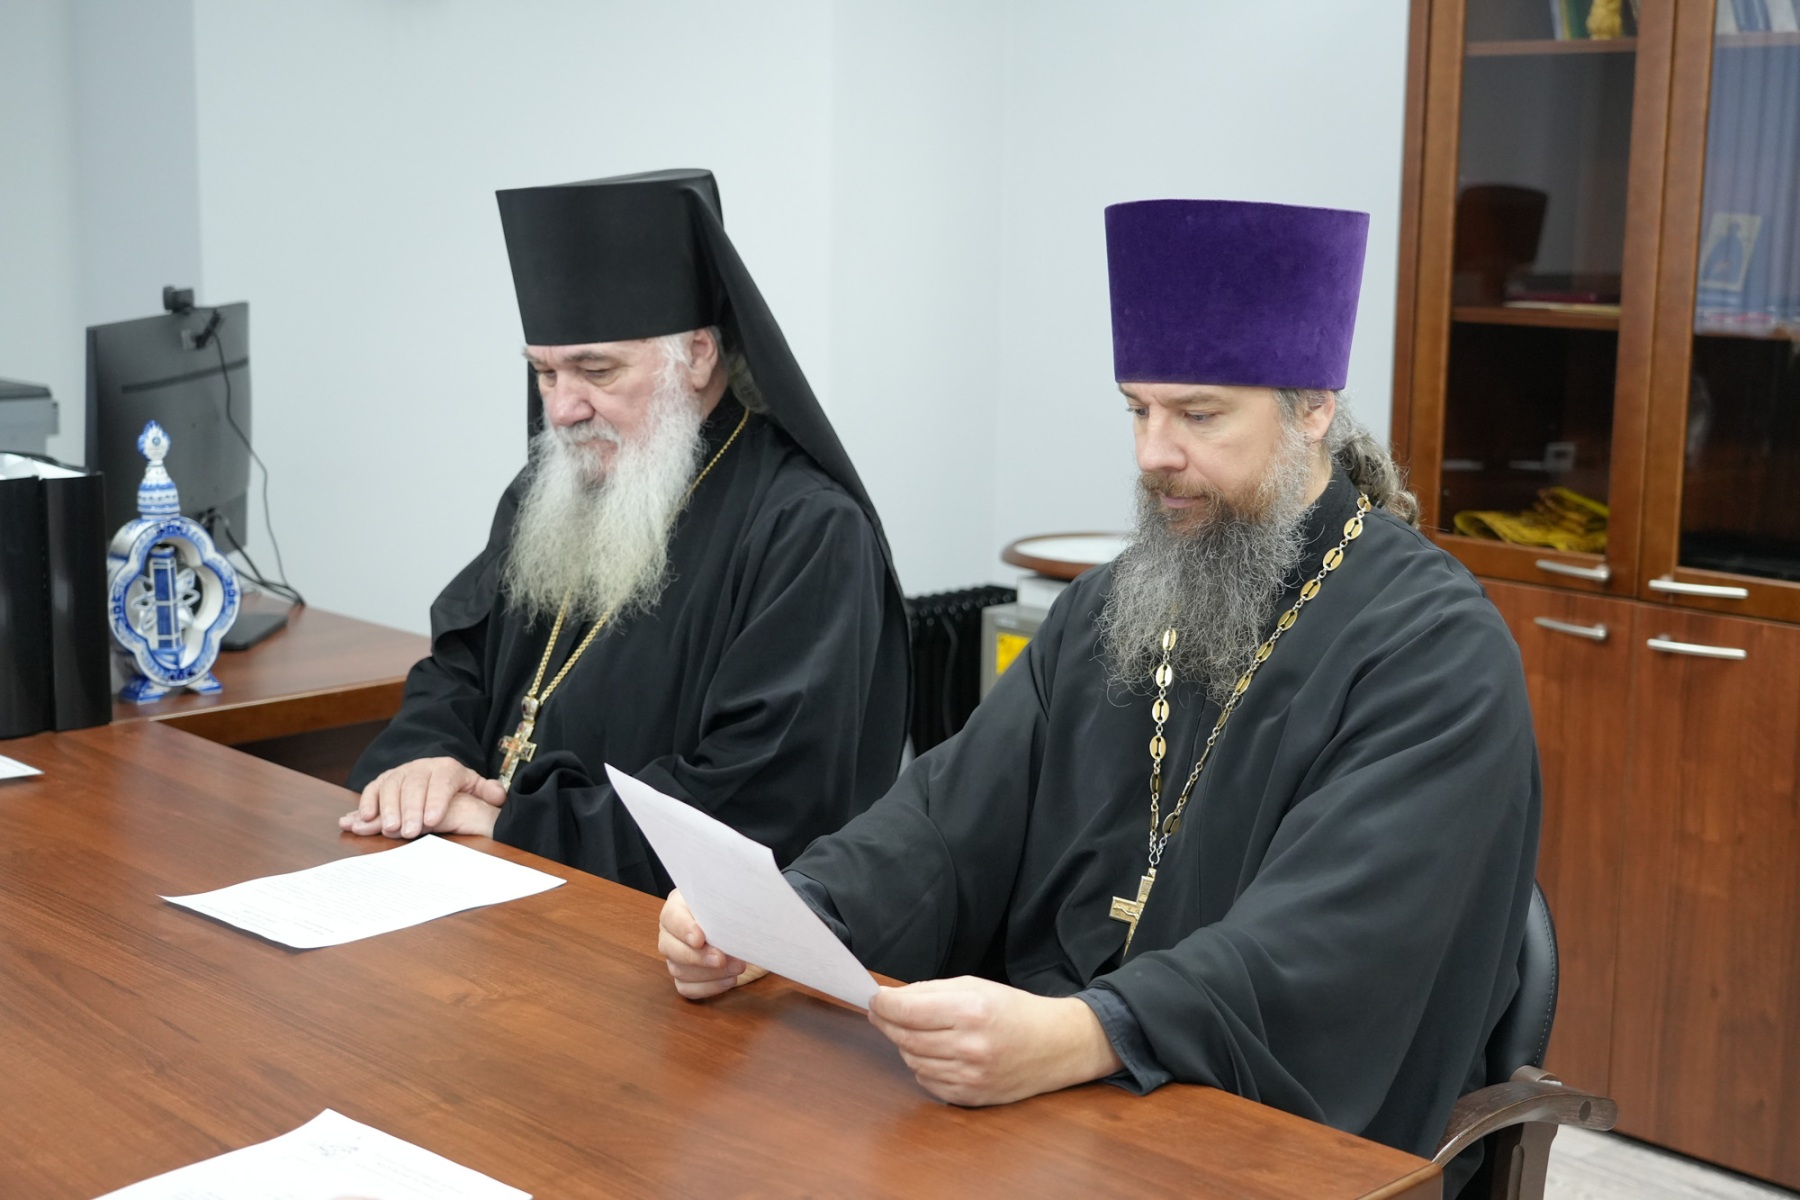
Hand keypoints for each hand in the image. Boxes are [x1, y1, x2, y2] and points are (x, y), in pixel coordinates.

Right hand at [338, 756, 505, 839]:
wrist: (435, 774)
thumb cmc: (457, 788)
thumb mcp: (475, 787)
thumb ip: (487, 791)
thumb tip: (499, 796)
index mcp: (448, 769)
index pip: (442, 783)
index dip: (436, 801)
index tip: (432, 821)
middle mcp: (422, 767)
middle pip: (414, 786)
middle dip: (411, 809)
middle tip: (408, 831)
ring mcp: (401, 772)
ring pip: (391, 786)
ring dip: (387, 808)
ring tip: (388, 828)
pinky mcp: (383, 780)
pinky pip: (372, 788)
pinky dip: (366, 803)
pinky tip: (363, 819)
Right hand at [659, 890, 767, 998]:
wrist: (733, 920)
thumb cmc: (727, 905)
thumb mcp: (725, 898)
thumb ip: (723, 904)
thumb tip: (734, 917)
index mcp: (676, 907)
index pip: (671, 917)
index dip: (684, 929)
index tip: (700, 939)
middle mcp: (670, 933)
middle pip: (670, 948)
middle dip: (698, 957)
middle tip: (721, 959)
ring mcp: (673, 956)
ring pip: (679, 971)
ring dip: (709, 974)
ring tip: (736, 968)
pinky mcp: (683, 976)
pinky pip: (687, 988)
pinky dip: (708, 987)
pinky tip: (729, 980)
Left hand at [867, 976, 1122, 1105]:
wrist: (1056, 1045)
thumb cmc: (1015, 1011)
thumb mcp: (975, 986)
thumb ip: (929, 992)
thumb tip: (889, 999)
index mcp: (971, 1011)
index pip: (907, 1011)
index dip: (883, 1005)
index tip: (875, 1000)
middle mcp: (970, 1046)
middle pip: (905, 1037)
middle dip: (888, 1022)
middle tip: (883, 1013)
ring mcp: (971, 1075)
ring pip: (912, 1061)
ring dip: (905, 1045)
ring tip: (915, 1031)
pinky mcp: (971, 1096)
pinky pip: (927, 1082)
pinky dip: (923, 1066)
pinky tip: (934, 1053)